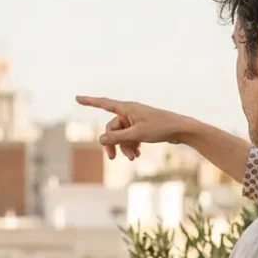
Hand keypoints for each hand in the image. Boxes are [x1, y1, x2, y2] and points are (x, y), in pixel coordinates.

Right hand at [76, 95, 199, 160]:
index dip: (90, 102)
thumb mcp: (137, 135)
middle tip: (113, 158)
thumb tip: (100, 139)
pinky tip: (137, 154)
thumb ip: (118, 137)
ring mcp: (136, 120)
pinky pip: (130, 137)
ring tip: (133, 157)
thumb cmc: (161, 128)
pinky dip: (131, 145)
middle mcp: (130, 112)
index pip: (104, 103)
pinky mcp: (142, 127)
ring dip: (124, 147)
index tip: (77, 98)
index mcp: (127, 108)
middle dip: (113, 143)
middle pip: (112, 128)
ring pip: (121, 135)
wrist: (181, 130)